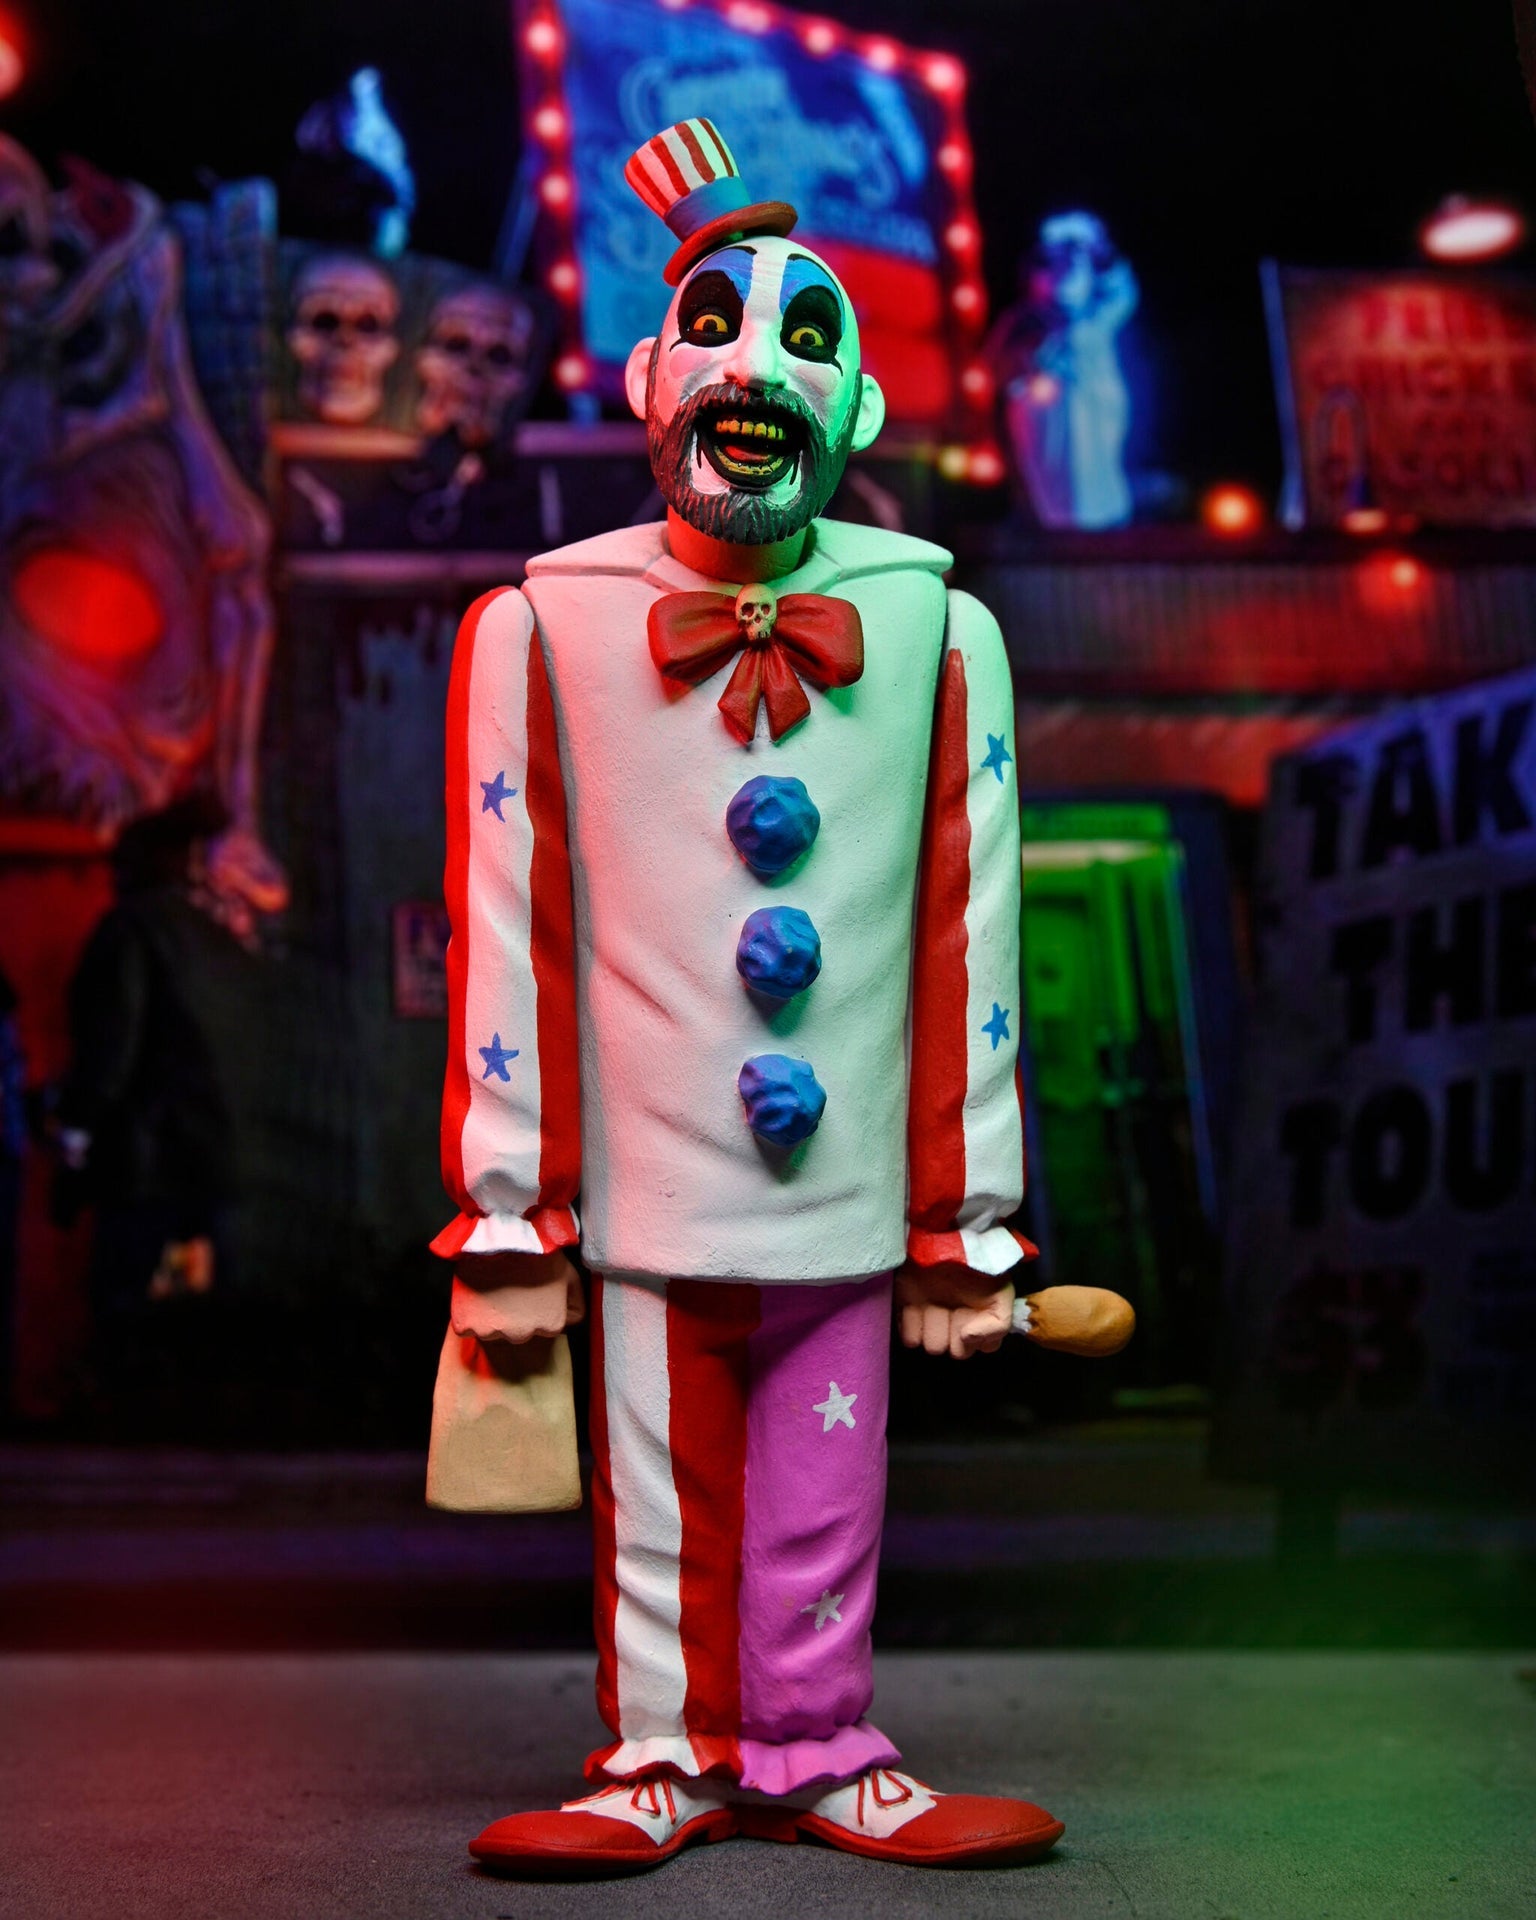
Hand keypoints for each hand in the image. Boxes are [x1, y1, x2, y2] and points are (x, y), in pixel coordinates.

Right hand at [451, 1248, 583, 1344]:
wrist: (502, 1235)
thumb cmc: (536, 1252)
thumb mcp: (569, 1275)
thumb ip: (576, 1303)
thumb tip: (571, 1321)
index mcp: (549, 1325)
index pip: (544, 1327)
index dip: (537, 1308)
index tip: (529, 1290)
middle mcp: (523, 1335)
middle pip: (518, 1332)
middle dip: (514, 1315)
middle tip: (510, 1287)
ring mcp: (494, 1332)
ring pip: (493, 1331)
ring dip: (491, 1315)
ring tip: (493, 1287)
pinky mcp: (468, 1325)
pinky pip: (467, 1328)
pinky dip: (469, 1316)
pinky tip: (475, 1295)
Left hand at [895, 1260, 1013, 1359]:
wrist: (946, 1233)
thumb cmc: (977, 1262)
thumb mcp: (1001, 1291)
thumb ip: (997, 1325)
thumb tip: (967, 1338)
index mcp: (982, 1316)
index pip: (987, 1347)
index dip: (981, 1334)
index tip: (975, 1313)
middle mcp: (957, 1321)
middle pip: (958, 1352)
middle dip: (956, 1330)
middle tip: (954, 1304)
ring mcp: (932, 1317)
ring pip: (933, 1347)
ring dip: (934, 1326)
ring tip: (935, 1301)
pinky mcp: (907, 1310)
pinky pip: (909, 1338)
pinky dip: (912, 1325)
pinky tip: (917, 1307)